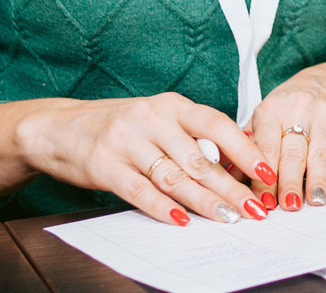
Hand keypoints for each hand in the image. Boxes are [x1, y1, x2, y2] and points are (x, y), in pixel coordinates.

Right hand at [0, 92, 272, 225]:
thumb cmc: (119, 126)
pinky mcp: (104, 165)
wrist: (59, 127)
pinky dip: (162, 208)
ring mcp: (126, 142)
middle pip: (199, 159)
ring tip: (229, 218)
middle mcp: (151, 119)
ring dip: (204, 202)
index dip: (243, 149)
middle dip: (230, 187)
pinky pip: (139, 191)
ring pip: (174, 177)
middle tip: (254, 208)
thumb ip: (192, 134)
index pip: (216, 124)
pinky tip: (181, 221)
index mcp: (171, 105)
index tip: (266, 171)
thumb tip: (242, 152)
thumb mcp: (157, 119)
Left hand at [244, 61, 325, 211]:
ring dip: (317, 180)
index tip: (261, 199)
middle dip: (290, 181)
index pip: (267, 145)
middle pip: (294, 152)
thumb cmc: (286, 108)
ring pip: (320, 154)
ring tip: (313, 201)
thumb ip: (246, 148)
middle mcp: (298, 112)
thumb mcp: (263, 118)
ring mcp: (324, 119)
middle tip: (287, 206)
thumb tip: (227, 179)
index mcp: (271, 110)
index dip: (264, 174)